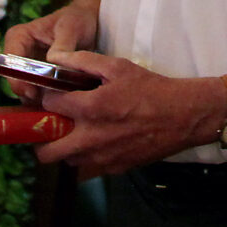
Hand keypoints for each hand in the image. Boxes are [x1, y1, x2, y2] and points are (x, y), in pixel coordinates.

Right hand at [1, 0, 98, 105]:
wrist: (88, 25)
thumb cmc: (77, 21)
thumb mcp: (72, 28)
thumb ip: (63, 45)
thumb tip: (52, 60)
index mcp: (19, 37)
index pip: (10, 62)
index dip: (18, 79)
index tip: (33, 93)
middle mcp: (18, 54)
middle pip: (15, 80)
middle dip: (30, 93)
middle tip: (49, 102)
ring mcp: (27, 69)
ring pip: (25, 91)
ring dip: (40, 99)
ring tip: (60, 102)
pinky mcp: (37, 80)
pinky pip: (36, 95)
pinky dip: (47, 100)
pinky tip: (62, 101)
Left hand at [31, 54, 226, 176]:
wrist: (183, 116)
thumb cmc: (151, 88)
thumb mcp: (118, 66)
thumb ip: (83, 62)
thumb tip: (56, 58)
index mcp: (90, 109)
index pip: (48, 107)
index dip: (46, 99)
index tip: (52, 95)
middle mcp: (90, 139)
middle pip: (45, 151)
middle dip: (42, 137)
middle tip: (51, 124)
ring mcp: (102, 158)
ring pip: (66, 161)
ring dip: (64, 147)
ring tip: (75, 131)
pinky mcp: (114, 169)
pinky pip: (87, 168)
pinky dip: (86, 156)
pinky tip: (97, 140)